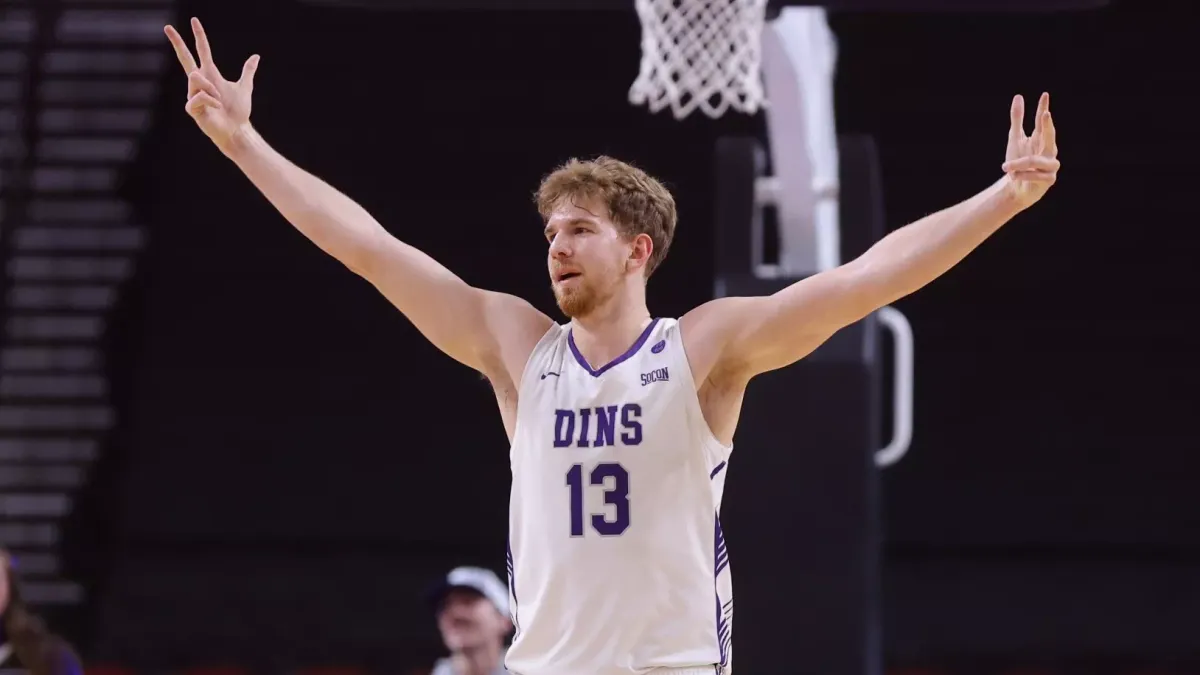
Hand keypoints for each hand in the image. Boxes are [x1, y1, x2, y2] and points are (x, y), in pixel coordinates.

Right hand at [164, 17, 259, 154]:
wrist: (237, 130)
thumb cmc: (238, 112)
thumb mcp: (245, 87)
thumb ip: (247, 71)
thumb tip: (256, 56)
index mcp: (209, 75)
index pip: (201, 50)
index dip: (198, 36)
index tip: (194, 20)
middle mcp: (198, 83)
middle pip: (184, 58)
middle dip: (177, 42)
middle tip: (167, 27)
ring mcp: (192, 94)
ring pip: (195, 78)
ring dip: (212, 89)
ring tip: (220, 101)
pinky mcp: (191, 107)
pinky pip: (199, 96)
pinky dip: (212, 100)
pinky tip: (217, 107)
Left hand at [1001, 92, 1059, 207]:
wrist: (1016, 187)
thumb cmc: (1017, 162)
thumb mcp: (1015, 139)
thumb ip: (1017, 119)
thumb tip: (1019, 96)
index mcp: (1040, 138)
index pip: (1041, 122)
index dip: (1043, 108)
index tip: (1044, 95)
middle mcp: (1048, 150)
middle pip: (1050, 136)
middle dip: (1047, 126)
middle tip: (1045, 115)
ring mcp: (1051, 164)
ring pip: (1038, 161)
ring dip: (1021, 163)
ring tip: (1006, 166)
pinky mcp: (1049, 179)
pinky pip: (1037, 175)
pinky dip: (1024, 175)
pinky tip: (1014, 176)